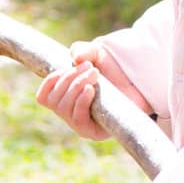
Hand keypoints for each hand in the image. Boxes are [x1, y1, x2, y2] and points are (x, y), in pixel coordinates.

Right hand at [36, 40, 151, 141]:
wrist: (139, 85)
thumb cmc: (115, 71)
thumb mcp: (97, 54)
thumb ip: (83, 50)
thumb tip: (74, 58)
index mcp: (65, 96)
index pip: (44, 96)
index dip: (50, 80)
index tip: (67, 66)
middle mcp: (70, 112)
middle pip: (53, 100)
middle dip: (69, 78)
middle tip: (90, 67)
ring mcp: (81, 124)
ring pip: (63, 108)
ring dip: (76, 86)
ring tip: (95, 75)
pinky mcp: (94, 132)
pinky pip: (77, 120)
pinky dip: (80, 101)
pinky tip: (91, 89)